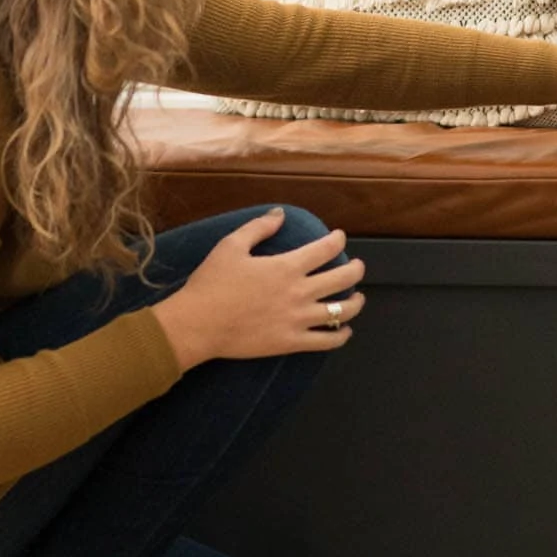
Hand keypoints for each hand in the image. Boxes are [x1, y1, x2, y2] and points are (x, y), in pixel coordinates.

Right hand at [153, 207, 366, 369]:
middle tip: (357, 266)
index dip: (337, 240)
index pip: (325, 249)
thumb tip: (280, 213)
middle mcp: (299, 292)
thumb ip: (259, 227)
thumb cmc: (212, 283)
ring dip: (355, 303)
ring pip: (341, 312)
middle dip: (356, 269)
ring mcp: (298, 320)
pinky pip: (326, 342)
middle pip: (343, 279)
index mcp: (287, 267)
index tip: (339, 237)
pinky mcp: (291, 343)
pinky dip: (340, 336)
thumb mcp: (231, 246)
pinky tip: (343, 331)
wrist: (199, 324)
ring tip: (357, 298)